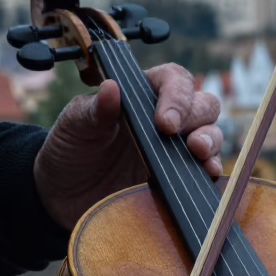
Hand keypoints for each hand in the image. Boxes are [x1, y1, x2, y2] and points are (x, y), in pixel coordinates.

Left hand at [34, 63, 222, 230]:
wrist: (63, 196)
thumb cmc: (70, 150)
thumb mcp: (74, 126)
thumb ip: (94, 109)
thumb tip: (111, 87)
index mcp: (141, 96)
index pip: (173, 80)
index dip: (177, 96)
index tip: (164, 122)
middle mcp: (164, 120)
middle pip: (202, 105)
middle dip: (199, 119)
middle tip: (188, 141)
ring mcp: (174, 150)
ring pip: (211, 134)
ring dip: (211, 141)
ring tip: (200, 156)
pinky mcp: (178, 178)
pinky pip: (206, 169)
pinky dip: (212, 170)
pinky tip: (207, 175)